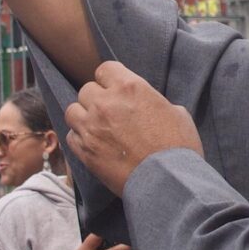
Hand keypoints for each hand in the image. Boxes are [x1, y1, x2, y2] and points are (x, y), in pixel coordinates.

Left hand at [65, 63, 201, 190]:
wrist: (167, 180)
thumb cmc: (177, 147)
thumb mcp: (176, 113)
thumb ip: (153, 102)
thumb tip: (147, 106)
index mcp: (130, 88)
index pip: (105, 69)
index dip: (109, 79)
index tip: (114, 88)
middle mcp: (105, 103)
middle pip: (86, 90)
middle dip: (97, 99)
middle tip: (109, 112)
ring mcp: (91, 127)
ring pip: (72, 111)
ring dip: (83, 117)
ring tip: (96, 127)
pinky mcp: (85, 150)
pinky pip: (71, 136)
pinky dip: (79, 138)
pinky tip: (92, 144)